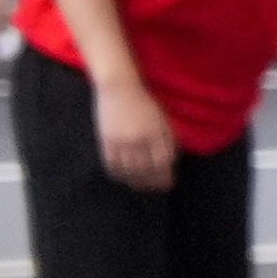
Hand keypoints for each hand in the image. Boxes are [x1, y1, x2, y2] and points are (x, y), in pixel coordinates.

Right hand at [92, 74, 175, 190]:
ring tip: (142, 186)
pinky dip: (119, 174)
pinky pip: (112, 163)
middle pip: (146, 168)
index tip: (168, 183)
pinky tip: (124, 178)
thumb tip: (170, 160)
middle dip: (153, 182)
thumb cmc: (144, 103)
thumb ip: (167, 138)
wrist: (119, 88)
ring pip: (129, 169)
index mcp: (156, 131)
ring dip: (137, 181)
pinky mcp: (106, 140)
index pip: (163, 160)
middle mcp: (139, 138)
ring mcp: (121, 140)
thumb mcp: (162, 118)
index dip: (166, 174)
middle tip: (157, 189)